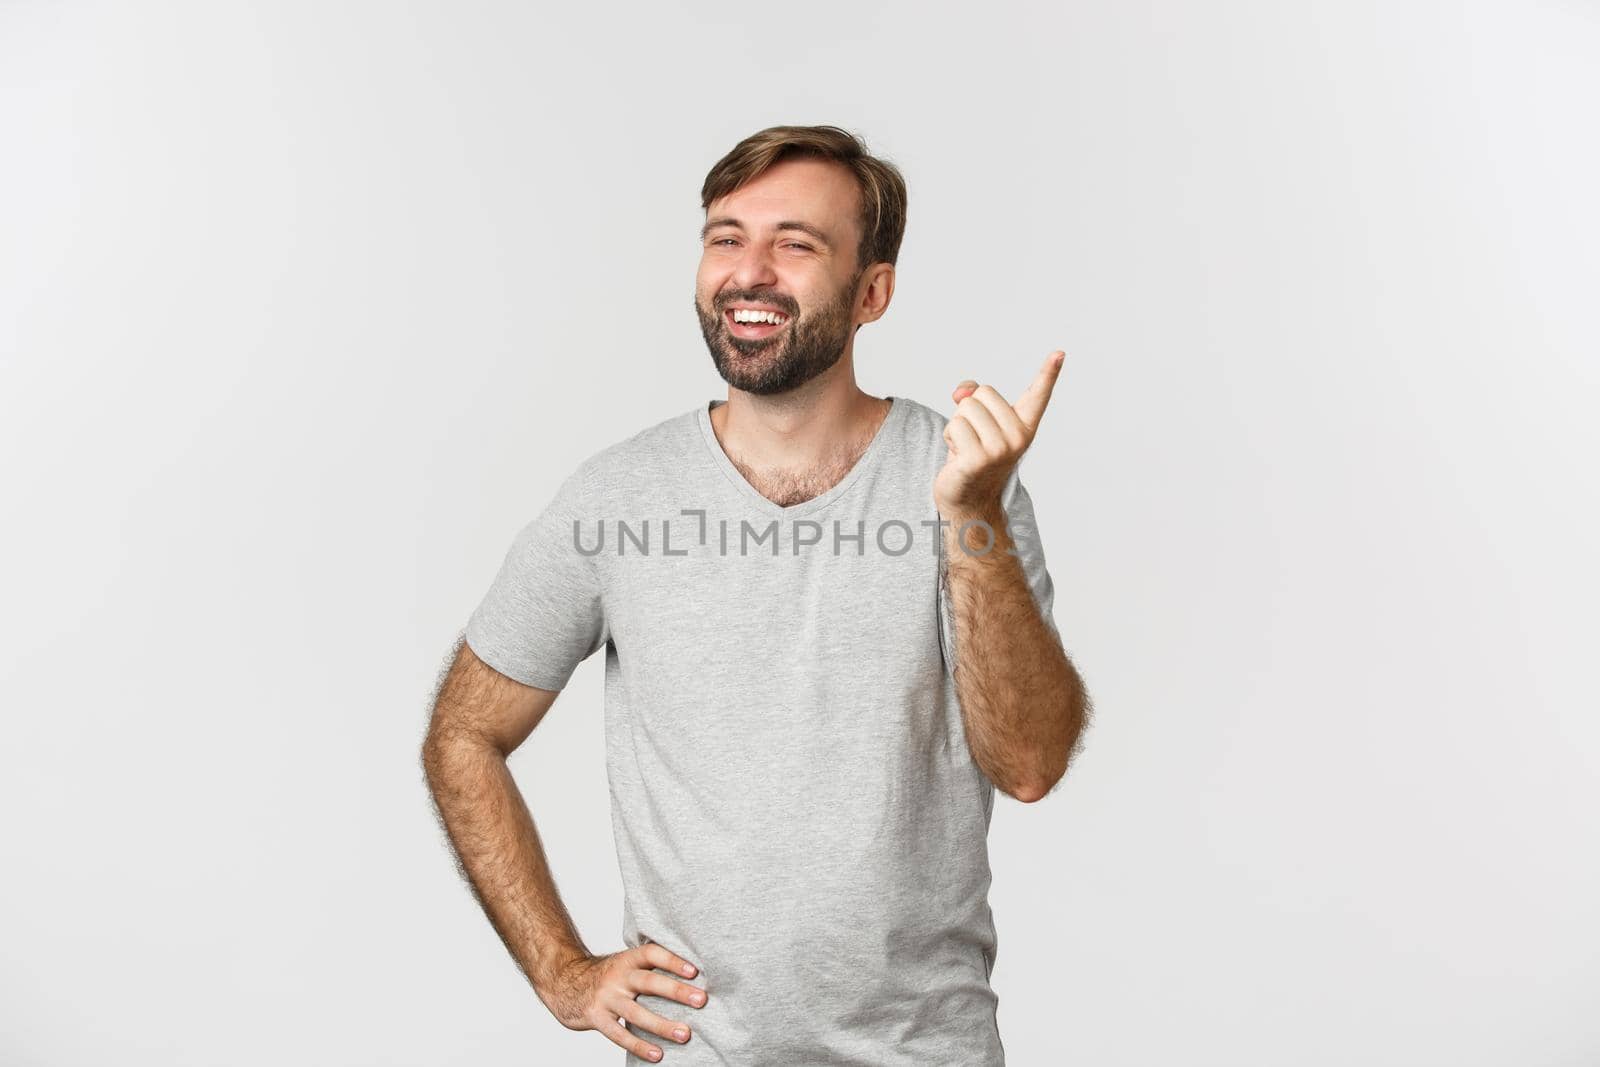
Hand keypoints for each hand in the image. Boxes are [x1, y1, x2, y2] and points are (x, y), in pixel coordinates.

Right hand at [537, 944, 707, 1061]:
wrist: (565, 983)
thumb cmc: (606, 976)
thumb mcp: (625, 963)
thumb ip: (649, 968)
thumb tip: (691, 977)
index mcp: (627, 959)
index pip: (652, 953)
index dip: (673, 960)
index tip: (695, 971)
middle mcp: (617, 976)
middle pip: (649, 982)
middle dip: (676, 991)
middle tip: (701, 1000)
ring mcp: (606, 997)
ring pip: (636, 1012)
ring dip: (662, 1024)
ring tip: (685, 1034)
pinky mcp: (596, 1017)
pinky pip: (619, 1034)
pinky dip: (639, 1046)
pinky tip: (657, 1054)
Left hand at [935, 350, 1064, 515]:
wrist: (967, 497)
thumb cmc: (973, 454)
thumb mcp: (976, 420)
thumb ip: (970, 395)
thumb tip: (961, 391)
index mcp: (1023, 426)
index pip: (1038, 395)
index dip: (1048, 372)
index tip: (1059, 353)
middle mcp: (1018, 437)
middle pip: (981, 393)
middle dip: (968, 411)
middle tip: (973, 437)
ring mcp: (999, 450)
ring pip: (965, 408)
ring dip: (957, 426)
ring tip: (966, 447)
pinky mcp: (978, 460)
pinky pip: (954, 427)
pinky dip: (949, 438)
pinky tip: (958, 457)